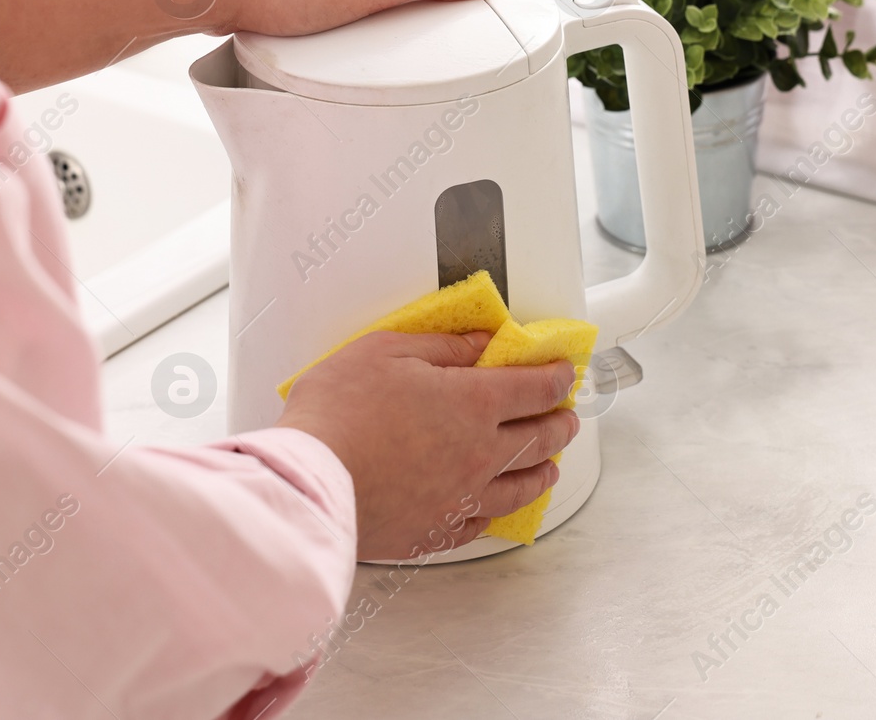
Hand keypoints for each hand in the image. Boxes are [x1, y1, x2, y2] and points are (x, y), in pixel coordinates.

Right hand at [275, 330, 579, 560]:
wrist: (310, 486)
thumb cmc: (337, 415)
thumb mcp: (384, 352)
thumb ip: (440, 346)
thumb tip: (479, 343)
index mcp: (472, 404)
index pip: (535, 388)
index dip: (556, 377)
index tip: (563, 372)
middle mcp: (479, 454)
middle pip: (539, 438)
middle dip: (559, 422)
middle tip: (565, 416)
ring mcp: (463, 498)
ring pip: (522, 487)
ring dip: (543, 470)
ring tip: (549, 465)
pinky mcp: (438, 531)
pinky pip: (486, 521)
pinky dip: (501, 509)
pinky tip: (497, 505)